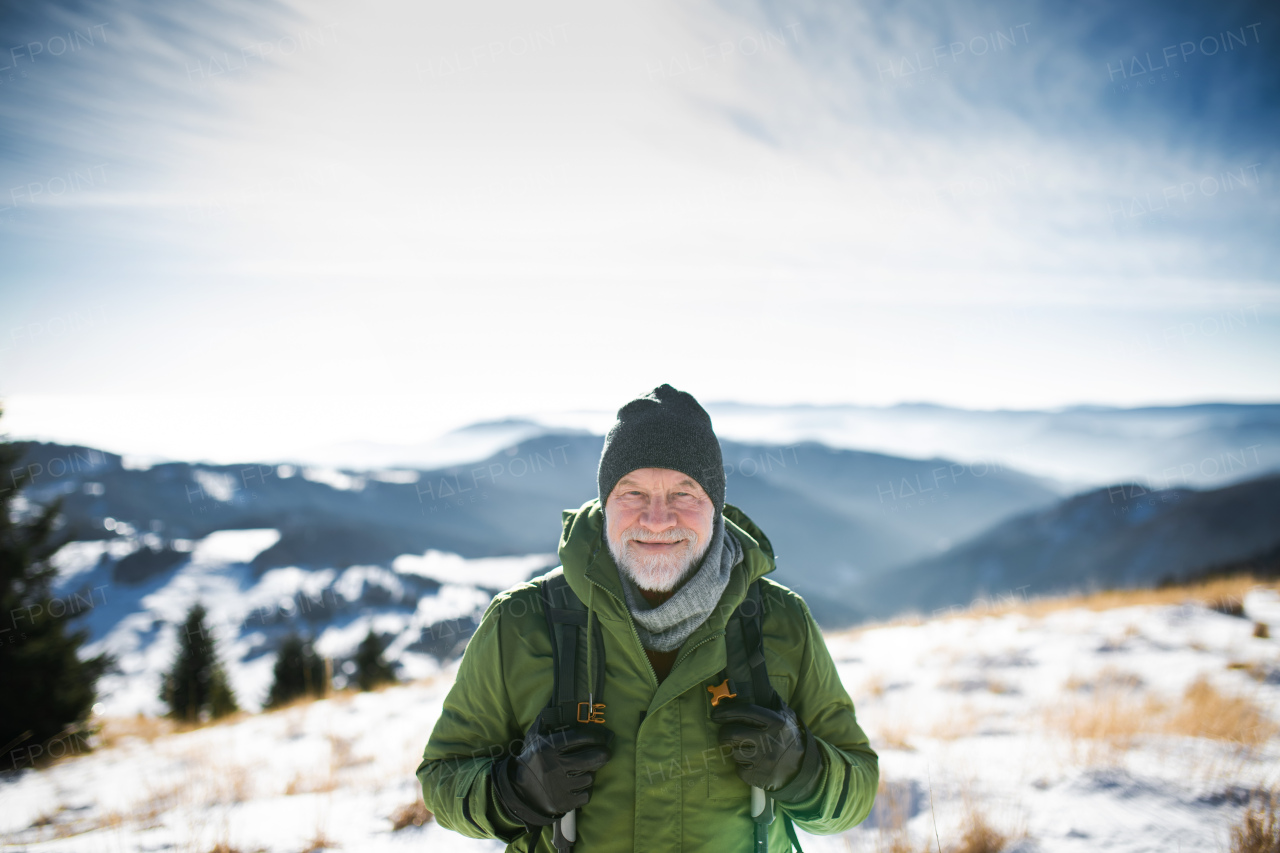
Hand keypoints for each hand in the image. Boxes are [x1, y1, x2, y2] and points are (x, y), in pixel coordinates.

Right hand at [493, 719, 612, 825]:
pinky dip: (585, 790)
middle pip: (593, 758)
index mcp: (549, 747)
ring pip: (590, 777)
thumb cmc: (532, 757)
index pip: (581, 737)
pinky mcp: (563, 802)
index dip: (596, 735)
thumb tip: (557, 696)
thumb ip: (547, 717)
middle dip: (604, 753)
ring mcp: (560, 786)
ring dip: (590, 773)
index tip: (601, 736)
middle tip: (605, 752)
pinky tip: (578, 784)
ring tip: (583, 769)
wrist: (518, 789)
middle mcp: (555, 766)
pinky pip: (586, 794)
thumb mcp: (535, 735)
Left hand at [710, 699, 821, 800]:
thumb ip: (771, 699)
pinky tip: (751, 762)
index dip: (726, 712)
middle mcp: (767, 741)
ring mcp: (762, 761)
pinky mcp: (757, 777)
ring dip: (735, 750)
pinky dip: (741, 766)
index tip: (715, 714)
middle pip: (731, 734)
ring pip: (733, 752)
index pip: (744, 712)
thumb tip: (756, 679)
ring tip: (744, 748)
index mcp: (775, 723)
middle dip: (724, 733)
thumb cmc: (791, 737)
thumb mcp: (786, 715)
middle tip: (726, 733)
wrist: (804, 768)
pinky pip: (738, 769)